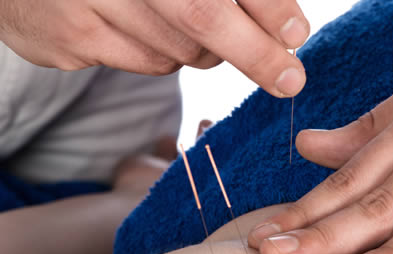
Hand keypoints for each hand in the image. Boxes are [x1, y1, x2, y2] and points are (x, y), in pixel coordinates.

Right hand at [0, 0, 307, 96]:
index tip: (296, 32)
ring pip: (178, 49)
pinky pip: (148, 63)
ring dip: (206, 51)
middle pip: (202, 16)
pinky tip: (153, 33)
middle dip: (256, 54)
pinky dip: (167, 57)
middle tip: (290, 80)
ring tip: (192, 27)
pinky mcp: (69, 34)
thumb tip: (284, 24)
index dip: (266, 5)